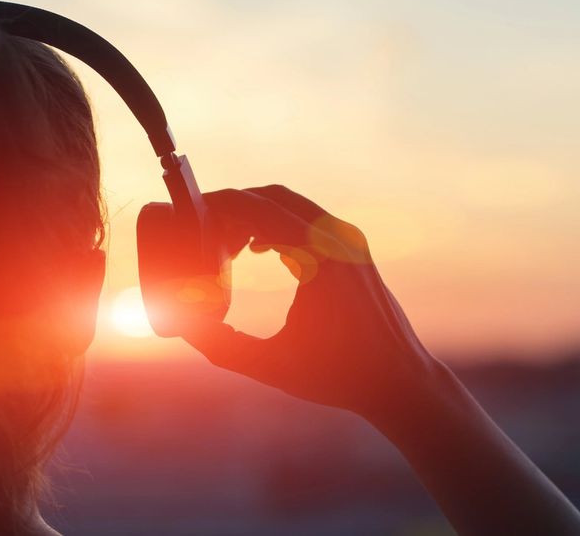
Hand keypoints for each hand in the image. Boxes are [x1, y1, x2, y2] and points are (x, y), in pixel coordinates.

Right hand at [182, 185, 441, 418]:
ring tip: (224, 245)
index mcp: (319, 258)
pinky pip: (310, 222)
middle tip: (200, 230)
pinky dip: (279, 226)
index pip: (259, 208)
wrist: (399, 380)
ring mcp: (351, 242)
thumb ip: (219, 345)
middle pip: (274, 198)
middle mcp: (338, 240)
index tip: (189, 215)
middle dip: (234, 206)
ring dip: (256, 214)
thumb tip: (180, 323)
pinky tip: (257, 250)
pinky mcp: (357, 252)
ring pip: (293, 207)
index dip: (219, 206)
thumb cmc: (338, 376)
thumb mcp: (270, 365)